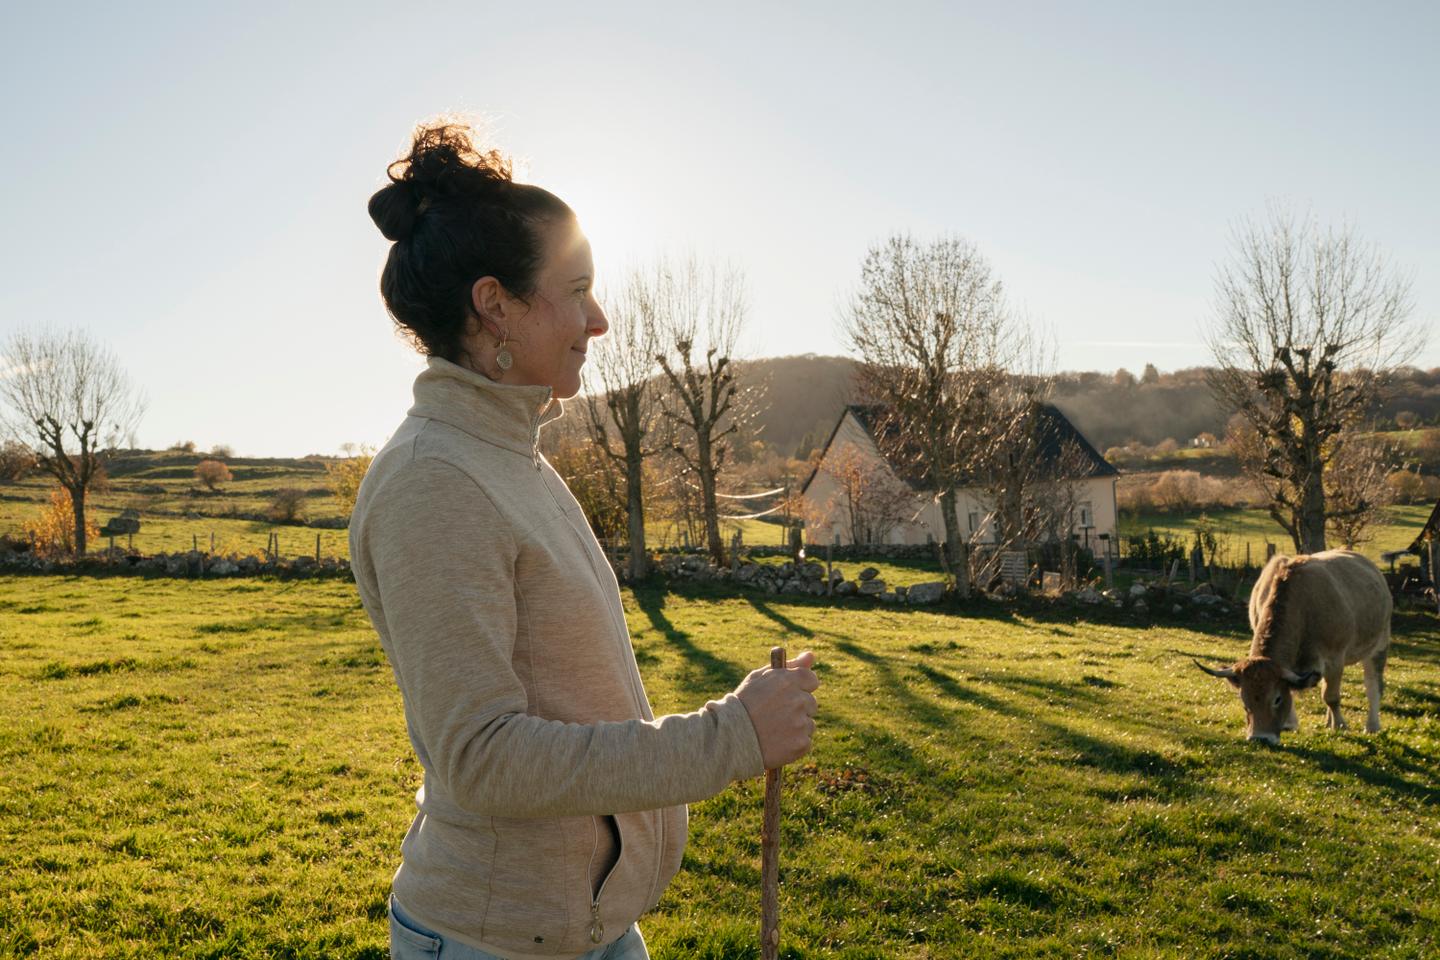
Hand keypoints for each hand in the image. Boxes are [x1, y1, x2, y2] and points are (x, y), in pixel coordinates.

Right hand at [734, 651, 819, 768]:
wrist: (729, 737)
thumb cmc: (743, 704)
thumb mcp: (760, 678)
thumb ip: (789, 666)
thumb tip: (810, 655)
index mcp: (788, 680)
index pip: (811, 679)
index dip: (801, 687)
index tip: (791, 694)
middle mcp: (798, 700)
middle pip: (811, 703)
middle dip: (798, 708)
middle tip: (776, 715)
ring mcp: (800, 723)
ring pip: (808, 723)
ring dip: (796, 727)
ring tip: (773, 730)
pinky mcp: (801, 743)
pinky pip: (805, 741)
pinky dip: (794, 743)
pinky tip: (776, 742)